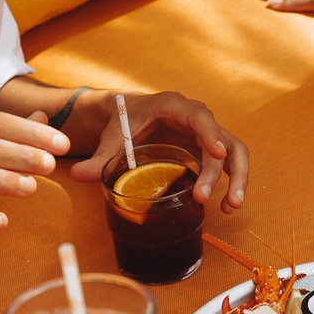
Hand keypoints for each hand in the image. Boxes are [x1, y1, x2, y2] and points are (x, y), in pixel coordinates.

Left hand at [69, 90, 248, 212]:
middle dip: (221, 170)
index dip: (210, 133)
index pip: (199, 116)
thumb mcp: (111, 138)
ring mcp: (207, 133)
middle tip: (207, 197)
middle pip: (224, 139)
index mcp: (173, 106)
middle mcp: (197, 117)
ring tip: (231, 207)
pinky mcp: (209, 148)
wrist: (130, 115)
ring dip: (237, 179)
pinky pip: (229, 163)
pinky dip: (231, 183)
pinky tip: (226, 206)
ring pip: (234, 152)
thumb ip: (97, 158)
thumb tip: (77, 174)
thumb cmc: (124, 121)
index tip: (216, 152)